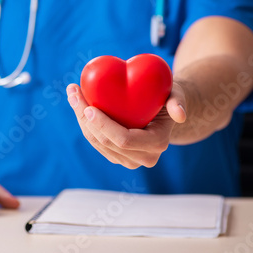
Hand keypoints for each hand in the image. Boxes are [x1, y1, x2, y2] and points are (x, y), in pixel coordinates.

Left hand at [66, 83, 186, 168]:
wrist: (164, 110)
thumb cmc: (168, 96)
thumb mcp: (177, 93)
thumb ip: (178, 101)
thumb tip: (179, 114)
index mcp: (157, 144)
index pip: (124, 140)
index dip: (104, 126)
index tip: (90, 107)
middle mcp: (143, 157)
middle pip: (105, 142)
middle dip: (85, 118)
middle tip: (74, 92)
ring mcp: (128, 159)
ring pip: (96, 142)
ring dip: (80, 118)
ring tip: (72, 93)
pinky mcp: (115, 155)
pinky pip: (95, 141)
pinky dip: (84, 122)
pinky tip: (77, 103)